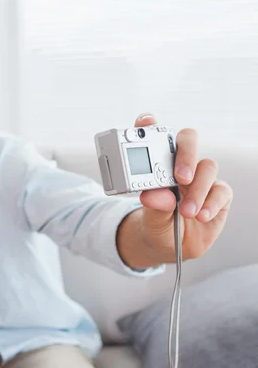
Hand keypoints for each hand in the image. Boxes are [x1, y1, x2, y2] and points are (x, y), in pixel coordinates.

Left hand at [135, 113, 232, 262]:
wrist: (169, 246)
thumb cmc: (156, 224)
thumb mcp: (150, 219)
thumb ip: (153, 206)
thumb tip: (154, 196)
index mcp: (157, 164)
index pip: (153, 136)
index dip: (149, 124)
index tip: (146, 122)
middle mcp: (180, 165)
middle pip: (188, 141)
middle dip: (186, 154)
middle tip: (180, 177)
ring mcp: (201, 177)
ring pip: (207, 167)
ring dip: (198, 190)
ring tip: (187, 212)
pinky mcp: (219, 194)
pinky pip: (221, 191)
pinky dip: (211, 204)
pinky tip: (200, 216)